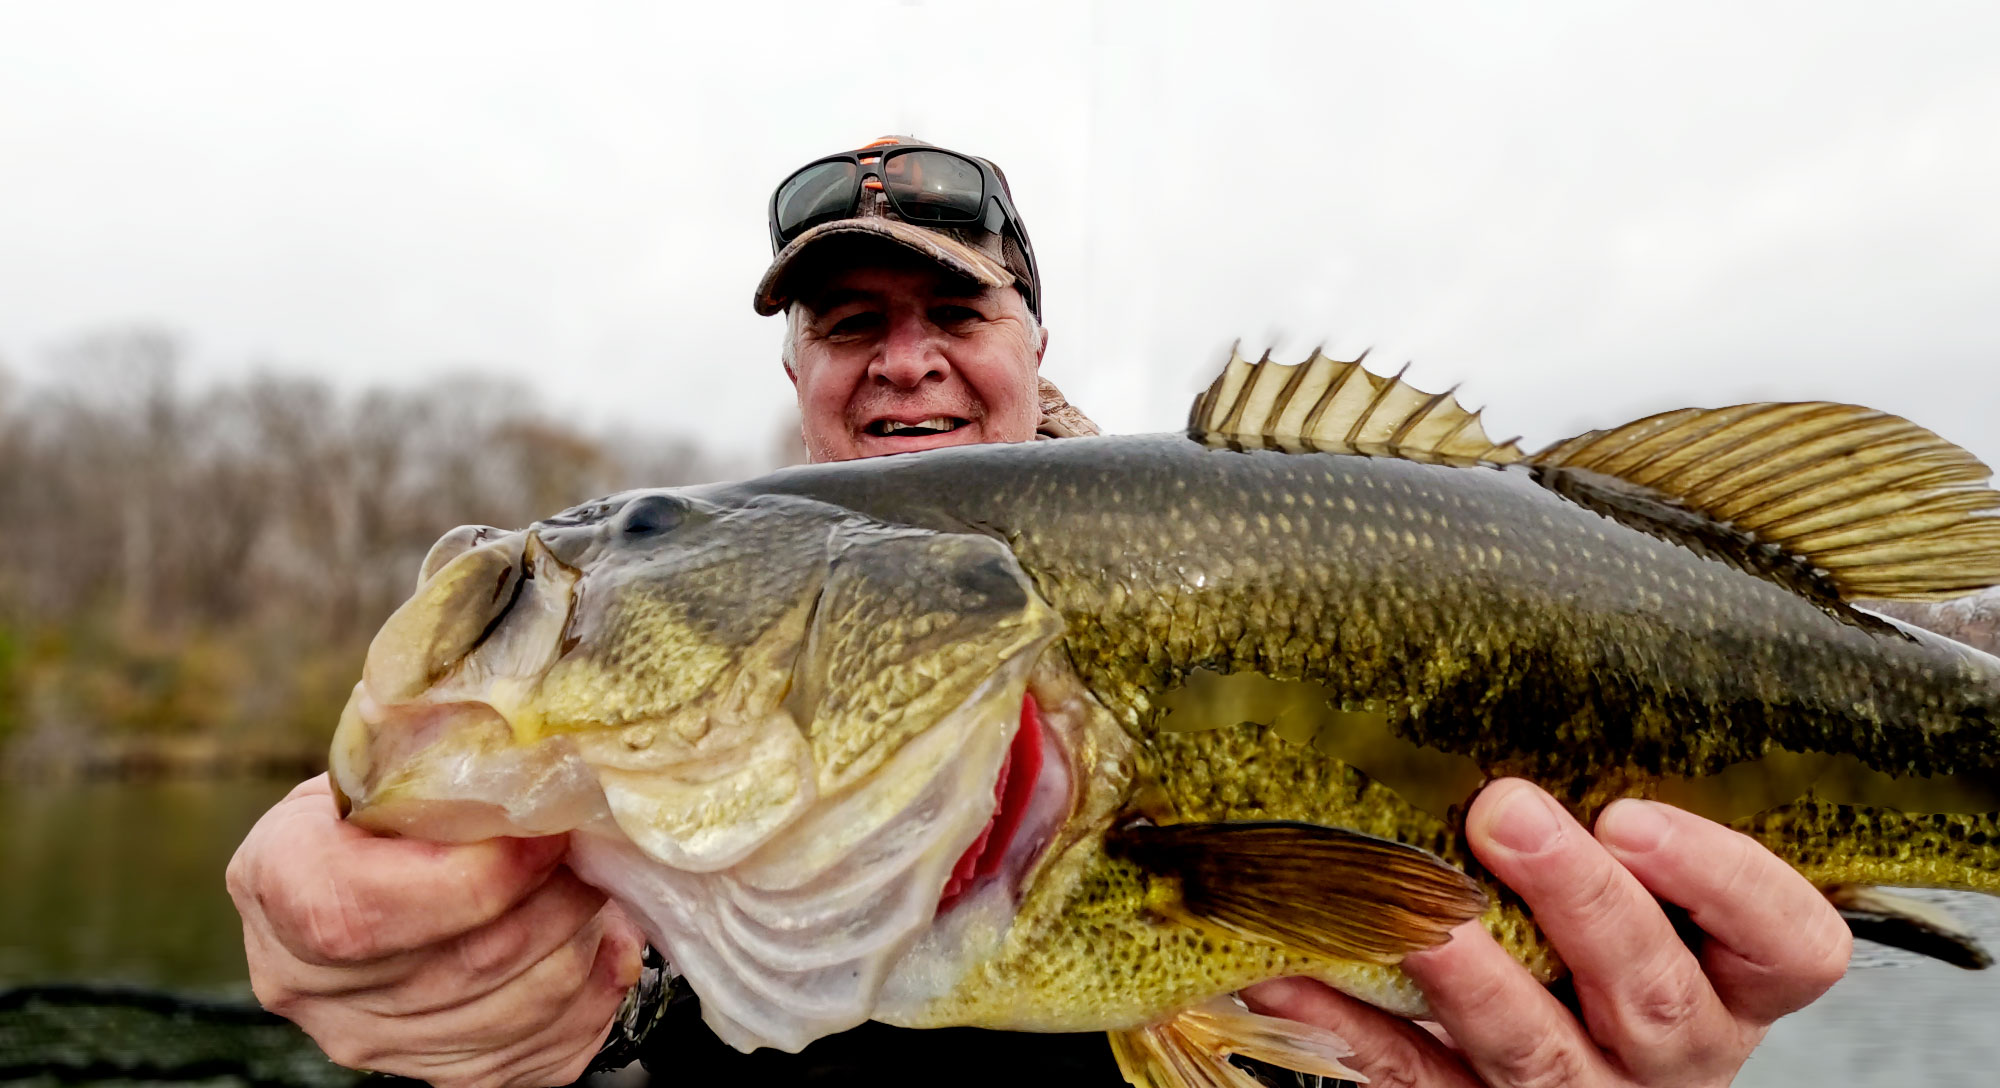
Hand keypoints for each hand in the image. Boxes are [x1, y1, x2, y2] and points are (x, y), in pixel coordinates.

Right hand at [226, 775, 644, 1087]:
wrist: (366, 857)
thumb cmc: (383, 798)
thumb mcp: (387, 757)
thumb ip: (445, 767)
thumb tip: (541, 773)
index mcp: (278, 883)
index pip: (365, 915)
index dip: (476, 879)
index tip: (546, 832)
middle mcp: (308, 984)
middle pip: (464, 965)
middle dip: (556, 898)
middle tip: (595, 844)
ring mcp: (373, 1041)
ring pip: (516, 1011)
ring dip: (579, 939)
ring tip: (594, 882)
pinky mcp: (441, 1073)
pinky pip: (542, 1052)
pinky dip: (591, 994)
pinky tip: (600, 941)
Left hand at [1242, 778, 1851, 1086]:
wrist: (1565, 1048)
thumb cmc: (1598, 923)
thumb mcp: (1644, 874)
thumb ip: (1613, 806)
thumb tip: (1503, 661)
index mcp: (1733, 981)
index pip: (1789, 944)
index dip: (1722, 880)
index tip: (1631, 812)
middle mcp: (1675, 1049)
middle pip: (1652, 993)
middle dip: (1578, 900)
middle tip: (1504, 812)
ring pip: (1539, 1053)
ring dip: (1468, 976)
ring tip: (1411, 909)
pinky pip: (1418, 1082)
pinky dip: (1351, 1027)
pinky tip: (1291, 972)